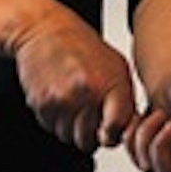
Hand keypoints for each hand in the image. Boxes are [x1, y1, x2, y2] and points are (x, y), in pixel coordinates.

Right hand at [11, 12, 136, 153]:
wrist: (45, 29)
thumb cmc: (82, 46)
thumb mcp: (117, 67)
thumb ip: (124, 100)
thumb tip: (130, 130)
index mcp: (110, 85)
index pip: (116, 130)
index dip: (113, 134)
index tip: (110, 129)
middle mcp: (86, 94)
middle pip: (88, 141)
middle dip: (90, 133)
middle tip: (89, 114)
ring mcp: (62, 100)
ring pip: (68, 137)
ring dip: (71, 127)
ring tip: (73, 102)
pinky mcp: (40, 103)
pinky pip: (51, 127)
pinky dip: (55, 118)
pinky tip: (59, 98)